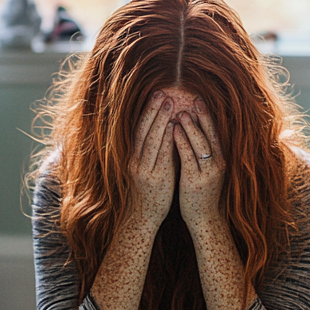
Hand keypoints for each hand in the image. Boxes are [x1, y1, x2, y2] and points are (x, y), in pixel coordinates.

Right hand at [129, 91, 176, 228]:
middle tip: (161, 92)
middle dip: (152, 110)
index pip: (140, 129)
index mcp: (136, 157)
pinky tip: (173, 127)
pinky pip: (160, 155)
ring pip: (150, 139)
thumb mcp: (151, 169)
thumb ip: (158, 152)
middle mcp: (137, 160)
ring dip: (159, 120)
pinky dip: (165, 139)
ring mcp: (144, 169)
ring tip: (169, 103)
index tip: (156, 95)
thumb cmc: (152, 192)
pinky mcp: (155, 178)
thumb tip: (169, 131)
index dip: (148, 112)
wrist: (144, 217)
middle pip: (143, 130)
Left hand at [172, 99, 224, 230]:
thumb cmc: (202, 194)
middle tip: (195, 99)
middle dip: (203, 116)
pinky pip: (188, 157)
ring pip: (201, 144)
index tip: (200, 101)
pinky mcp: (195, 181)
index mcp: (219, 161)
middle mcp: (217, 164)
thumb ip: (204, 155)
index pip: (214, 134)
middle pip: (211, 135)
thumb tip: (196, 135)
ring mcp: (207, 173)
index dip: (208, 117)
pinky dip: (182, 141)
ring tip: (182, 112)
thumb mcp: (207, 172)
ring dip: (191, 126)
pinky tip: (174, 130)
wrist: (204, 219)